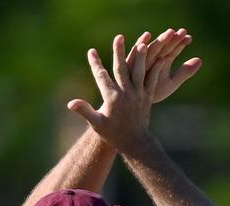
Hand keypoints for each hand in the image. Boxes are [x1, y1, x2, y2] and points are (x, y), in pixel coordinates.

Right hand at [68, 34, 162, 153]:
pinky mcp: (148, 98)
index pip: (101, 76)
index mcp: (112, 98)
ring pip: (140, 72)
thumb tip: (70, 103)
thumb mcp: (97, 124)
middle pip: (122, 68)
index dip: (95, 63)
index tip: (91, 51)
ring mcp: (139, 95)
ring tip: (142, 43)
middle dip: (119, 52)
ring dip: (140, 57)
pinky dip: (155, 69)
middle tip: (118, 37)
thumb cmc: (113, 135)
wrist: (135, 144)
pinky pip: (152, 81)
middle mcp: (126, 94)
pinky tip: (158, 58)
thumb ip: (85, 111)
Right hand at [142, 28, 201, 102]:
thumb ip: (184, 72)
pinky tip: (145, 41)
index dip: (181, 43)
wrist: (137, 105)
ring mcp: (142, 62)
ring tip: (169, 33)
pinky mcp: (130, 66)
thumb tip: (200, 60)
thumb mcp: (171, 82)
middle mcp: (153, 59)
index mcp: (162, 61)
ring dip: (160, 41)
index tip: (189, 38)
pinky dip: (139, 48)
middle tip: (181, 31)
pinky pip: (135, 57)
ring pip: (152, 50)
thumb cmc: (155, 91)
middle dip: (171, 39)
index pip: (173, 50)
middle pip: (163, 47)